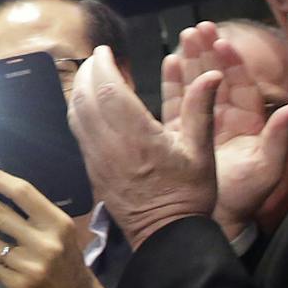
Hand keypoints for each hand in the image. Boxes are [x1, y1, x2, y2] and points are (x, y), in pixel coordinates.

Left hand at [69, 47, 216, 250]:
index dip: (103, 66)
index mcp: (138, 137)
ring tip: (89, 75)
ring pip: (76, 115)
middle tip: (96, 58)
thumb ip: (201, 110)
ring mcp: (97, 159)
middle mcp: (111, 146)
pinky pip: (78, 133)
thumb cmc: (188, 196)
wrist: (166, 236)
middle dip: (87, 73)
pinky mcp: (92, 171)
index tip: (105, 51)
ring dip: (79, 90)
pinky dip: (79, 111)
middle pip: (85, 98)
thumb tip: (211, 75)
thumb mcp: (201, 152)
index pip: (109, 91)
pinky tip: (88, 105)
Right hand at [161, 23, 287, 238]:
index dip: (233, 63)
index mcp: (247, 123)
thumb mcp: (266, 169)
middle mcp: (224, 119)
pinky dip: (172, 82)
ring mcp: (201, 125)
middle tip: (198, 28)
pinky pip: (176, 103)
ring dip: (190, 60)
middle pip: (216, 78)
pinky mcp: (181, 134)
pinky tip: (168, 63)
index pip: (241, 85)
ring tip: (182, 38)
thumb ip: (278, 139)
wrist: (215, 219)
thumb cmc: (243, 197)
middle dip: (208, 52)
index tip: (224, 42)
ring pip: (196, 85)